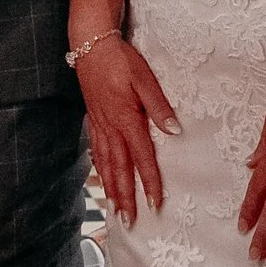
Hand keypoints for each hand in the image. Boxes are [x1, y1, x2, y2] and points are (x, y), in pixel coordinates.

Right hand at [77, 35, 177, 227]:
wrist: (90, 45)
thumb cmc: (120, 59)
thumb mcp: (144, 78)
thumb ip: (158, 106)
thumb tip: (174, 131)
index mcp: (126, 119)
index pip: (141, 157)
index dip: (150, 182)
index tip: (156, 204)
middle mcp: (110, 127)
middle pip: (120, 169)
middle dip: (126, 197)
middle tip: (131, 221)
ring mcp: (99, 125)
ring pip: (105, 164)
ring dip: (111, 189)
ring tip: (115, 211)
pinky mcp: (92, 120)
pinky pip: (96, 152)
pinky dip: (100, 170)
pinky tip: (102, 180)